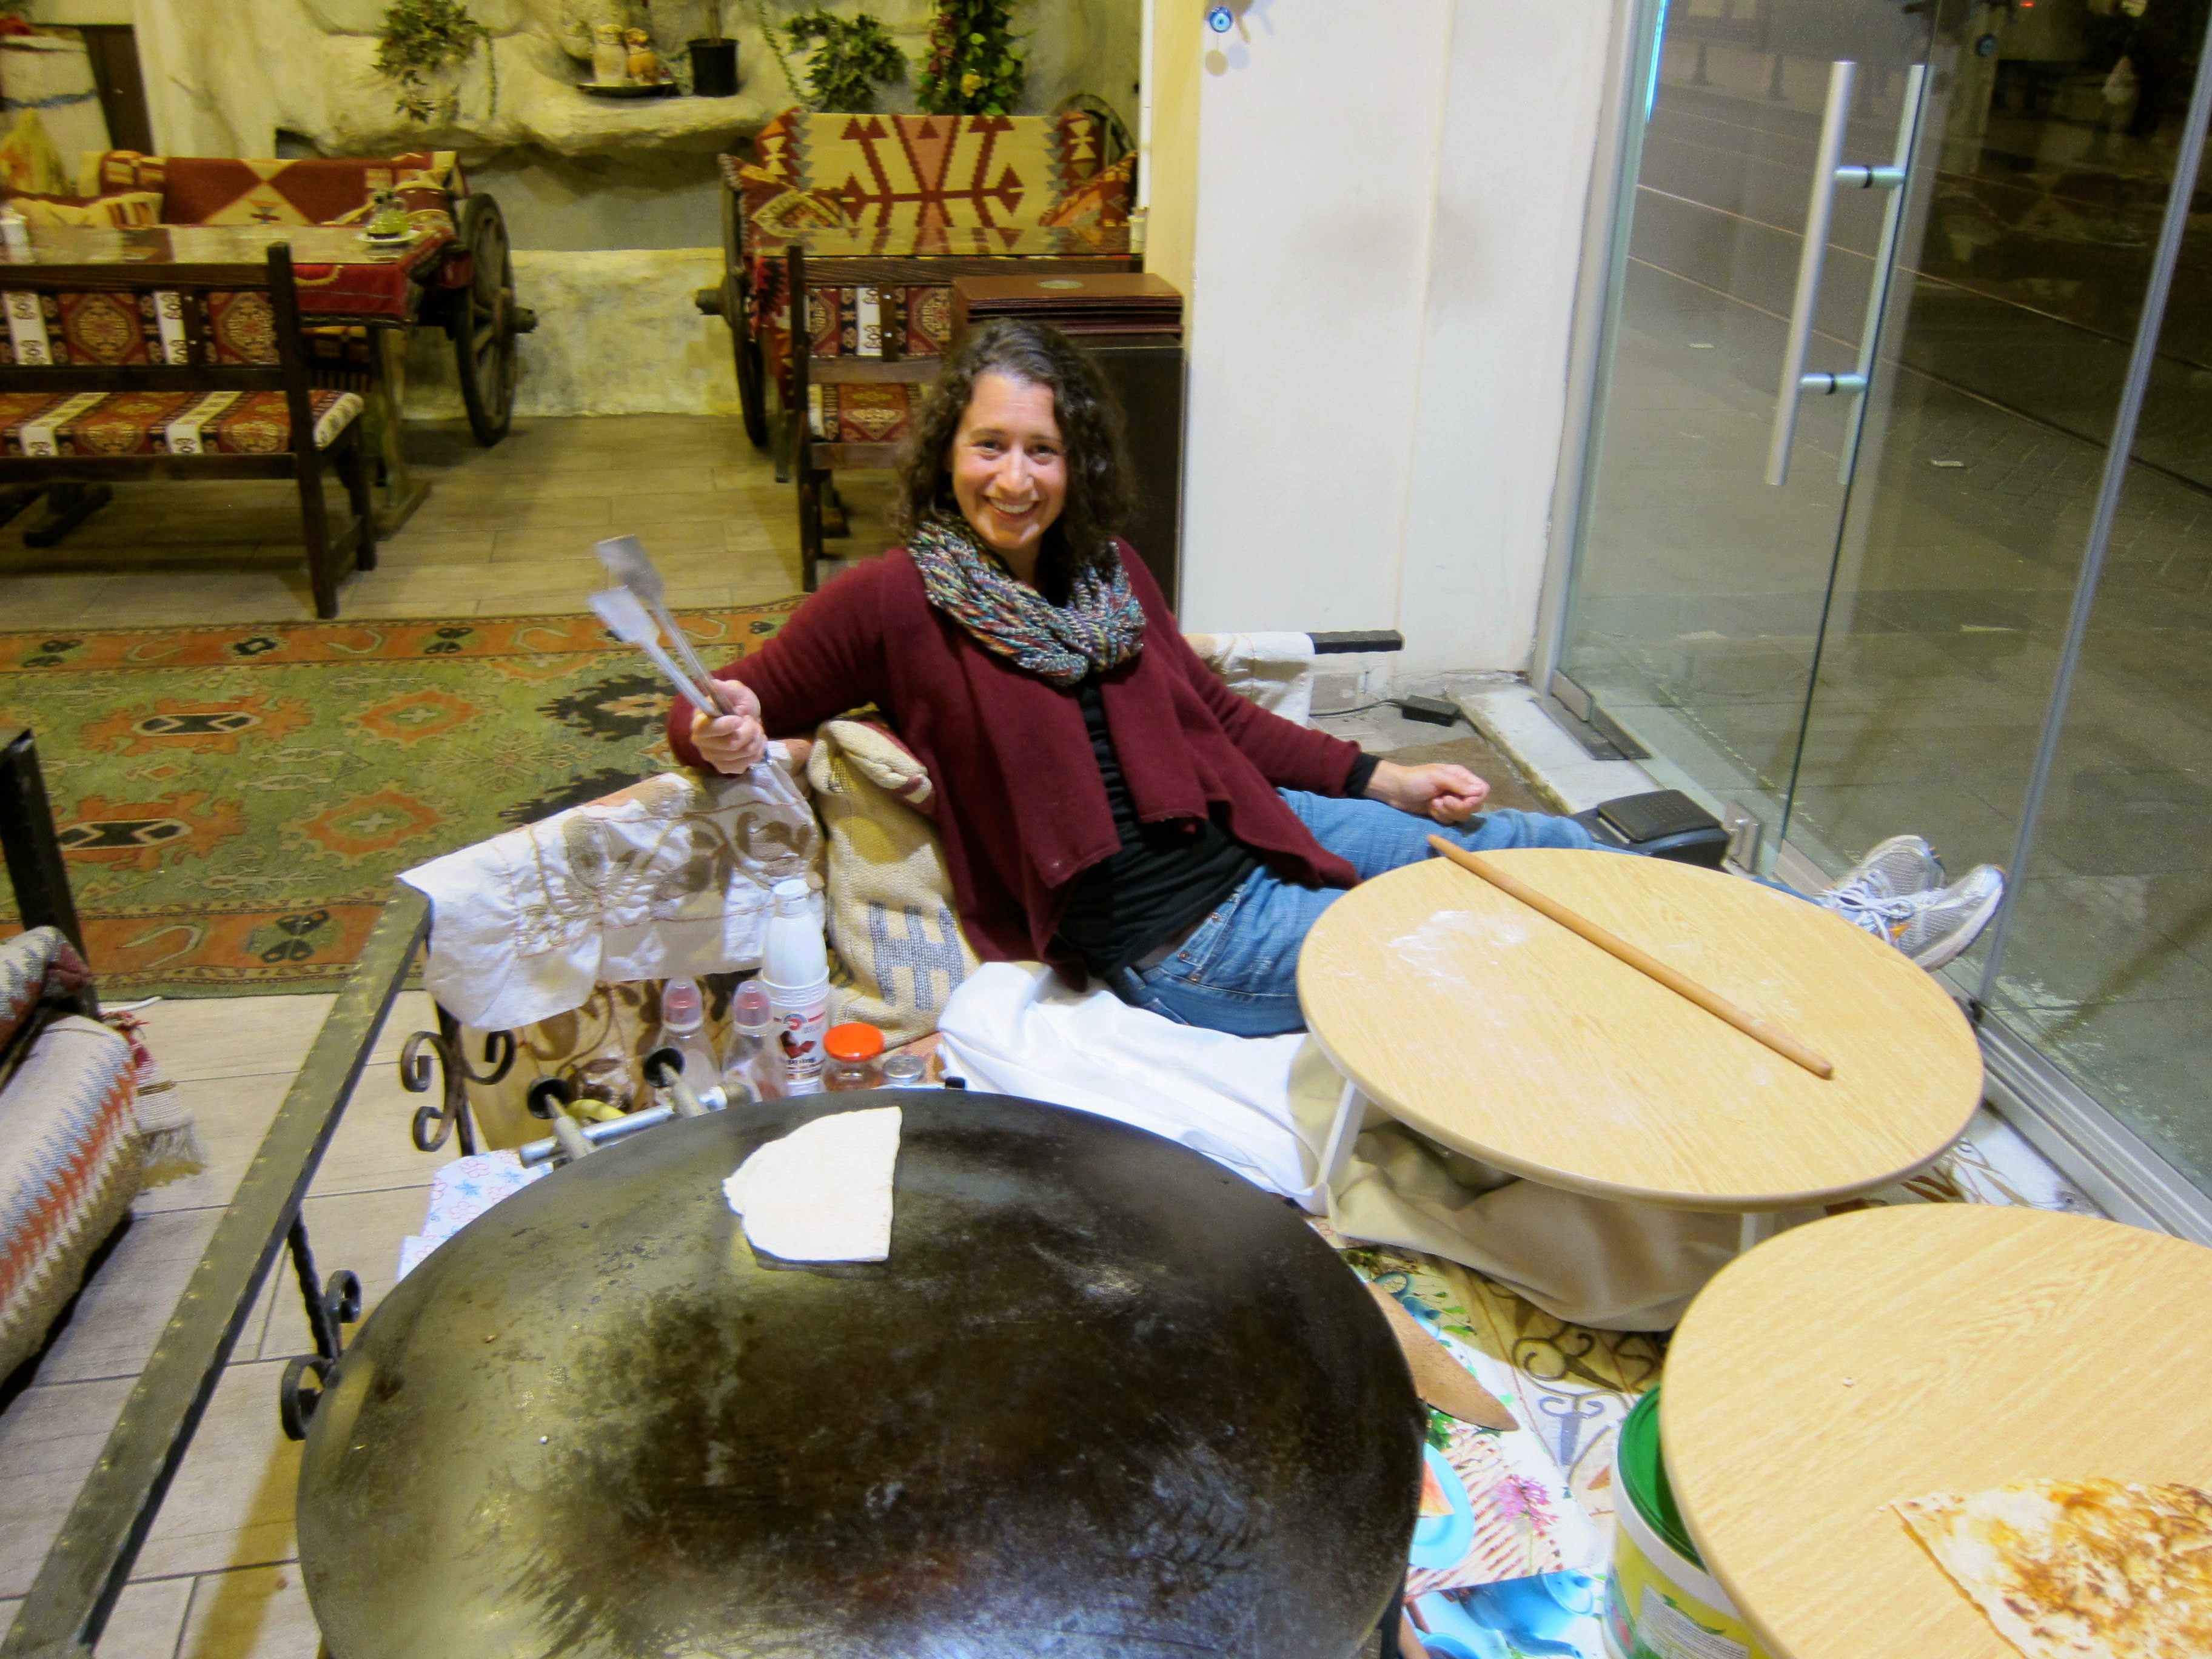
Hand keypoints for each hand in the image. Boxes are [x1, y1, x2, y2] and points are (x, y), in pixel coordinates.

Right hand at [688, 676, 766, 774]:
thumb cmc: (738, 705)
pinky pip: (746, 764)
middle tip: (749, 721)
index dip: (724, 726)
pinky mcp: (724, 768)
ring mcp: (712, 757)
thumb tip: (715, 683)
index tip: (738, 719)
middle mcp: (701, 742)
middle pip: (731, 744)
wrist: (747, 721)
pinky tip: (753, 743)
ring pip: (743, 753)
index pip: (706, 729)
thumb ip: (727, 689)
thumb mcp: (736, 692)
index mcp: (699, 722)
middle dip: (749, 730)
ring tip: (753, 730)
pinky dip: (756, 752)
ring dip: (755, 739)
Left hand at [1367, 759, 1488, 823]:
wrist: (1394, 790)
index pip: (1482, 790)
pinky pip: (1450, 821)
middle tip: (1442, 801)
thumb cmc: (1415, 779)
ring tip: (1433, 803)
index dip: (1475, 799)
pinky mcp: (1441, 813)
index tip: (1460, 800)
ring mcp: (1451, 802)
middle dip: (1458, 807)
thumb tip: (1480, 791)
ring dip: (1447, 812)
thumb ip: (1459, 784)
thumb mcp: (1437, 777)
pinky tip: (1430, 809)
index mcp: (1461, 777)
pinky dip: (1440, 816)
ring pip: (1462, 815)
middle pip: (1474, 806)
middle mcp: (1459, 790)